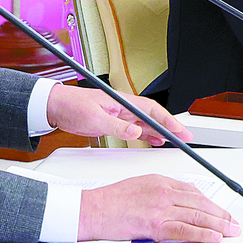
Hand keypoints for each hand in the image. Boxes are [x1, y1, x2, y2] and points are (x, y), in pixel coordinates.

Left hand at [46, 84, 194, 145]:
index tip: (179, 130)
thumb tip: (136, 131)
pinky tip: (155, 141)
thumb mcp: (94, 118)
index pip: (152, 110)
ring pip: (147, 124)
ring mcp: (120, 115)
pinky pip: (137, 129)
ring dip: (162, 132)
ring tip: (176, 141)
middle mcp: (125, 107)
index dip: (168, 120)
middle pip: (154, 117)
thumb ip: (117, 125)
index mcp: (123, 101)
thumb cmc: (72, 106)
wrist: (56, 107)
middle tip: (186, 137)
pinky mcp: (114, 122)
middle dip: (171, 126)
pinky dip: (148, 135)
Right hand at [80, 174, 239, 242]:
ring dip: (218, 224)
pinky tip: (213, 237)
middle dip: (220, 213)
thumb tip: (179, 200)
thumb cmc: (111, 200)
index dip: (211, 202)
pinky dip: (202, 234)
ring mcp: (161, 208)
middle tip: (233, 221)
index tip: (220, 210)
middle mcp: (164, 192)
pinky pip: (184, 230)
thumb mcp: (141, 185)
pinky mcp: (155, 224)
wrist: (92, 209)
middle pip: (200, 203)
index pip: (194, 191)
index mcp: (161, 180)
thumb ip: (161, 191)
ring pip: (197, 215)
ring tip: (230, 230)